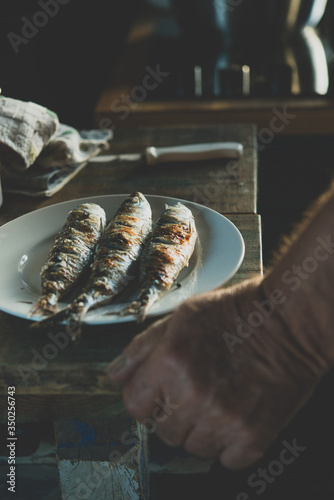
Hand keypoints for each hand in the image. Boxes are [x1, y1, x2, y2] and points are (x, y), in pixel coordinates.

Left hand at [106, 278, 327, 468]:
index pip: (134, 406)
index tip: (158, 393)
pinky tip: (235, 414)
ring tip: (217, 400)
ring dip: (200, 429)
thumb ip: (141, 348)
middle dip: (172, 412)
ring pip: (192, 447)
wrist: (286, 321)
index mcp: (169, 363)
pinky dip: (229, 443)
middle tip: (194, 389)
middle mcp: (193, 394)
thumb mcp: (180, 318)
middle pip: (162, 430)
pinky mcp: (253, 435)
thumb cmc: (234, 313)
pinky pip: (226, 460)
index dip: (145, 398)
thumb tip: (113, 375)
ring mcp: (224, 418)